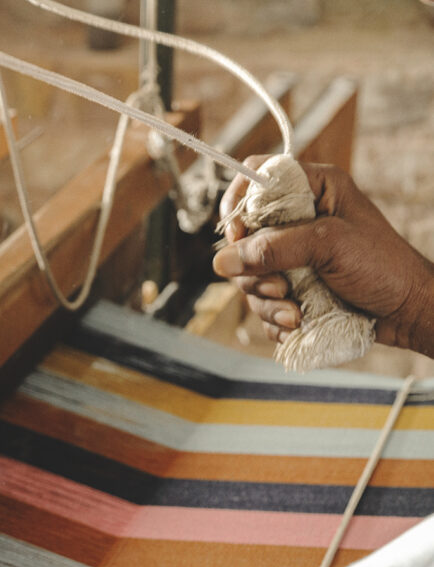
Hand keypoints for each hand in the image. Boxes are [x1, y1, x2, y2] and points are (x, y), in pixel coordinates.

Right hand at [213, 158, 433, 356]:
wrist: (407, 310)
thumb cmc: (383, 266)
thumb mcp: (329, 246)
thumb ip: (275, 248)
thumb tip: (222, 260)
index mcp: (313, 190)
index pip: (257, 179)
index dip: (239, 206)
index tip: (237, 237)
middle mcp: (299, 220)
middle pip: (245, 238)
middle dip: (255, 271)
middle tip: (281, 288)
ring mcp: (295, 257)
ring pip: (251, 278)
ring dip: (266, 302)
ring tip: (295, 315)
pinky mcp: (294, 289)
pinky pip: (264, 304)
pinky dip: (274, 319)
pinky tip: (297, 324)